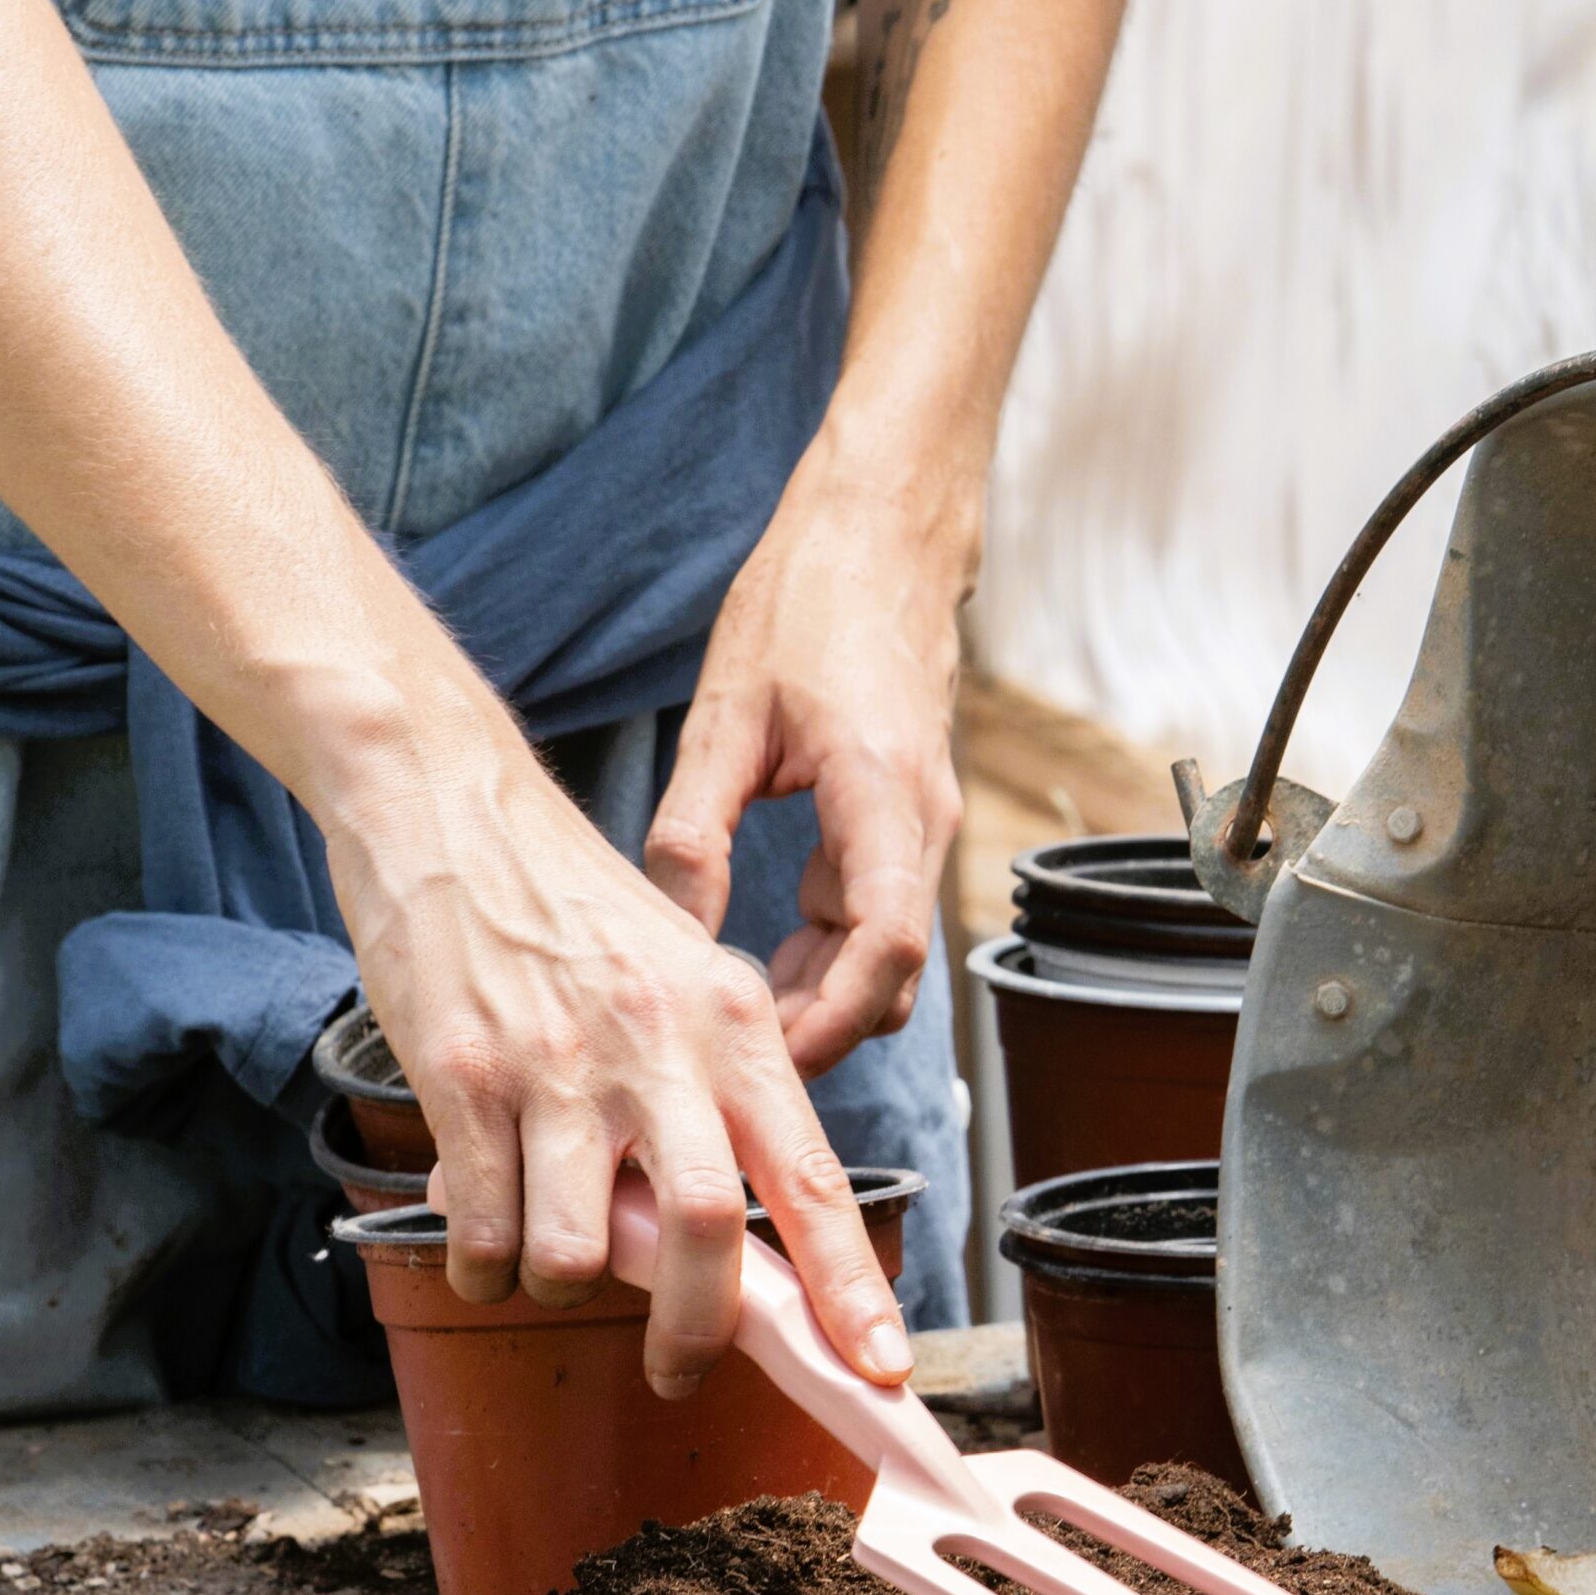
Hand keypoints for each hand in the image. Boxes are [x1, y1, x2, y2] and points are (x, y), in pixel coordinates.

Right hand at [320, 686, 910, 1397]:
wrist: (450, 808)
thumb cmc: (574, 910)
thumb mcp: (686, 980)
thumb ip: (718, 1097)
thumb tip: (731, 1239)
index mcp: (736, 1025)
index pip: (812, 1179)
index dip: (849, 1288)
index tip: (877, 1368)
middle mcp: (662, 1046)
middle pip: (708, 1232)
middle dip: (698, 1332)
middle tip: (678, 1374)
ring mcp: (560, 1065)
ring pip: (579, 1251)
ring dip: (561, 1284)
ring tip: (546, 1255)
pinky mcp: (466, 1078)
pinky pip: (485, 1229)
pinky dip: (484, 1267)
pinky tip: (483, 1247)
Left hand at [645, 452, 967, 1076]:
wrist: (885, 531)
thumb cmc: (810, 599)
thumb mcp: (727, 714)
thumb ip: (697, 830)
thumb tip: (673, 933)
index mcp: (883, 796)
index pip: (885, 948)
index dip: (832, 1020)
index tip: (767, 1059)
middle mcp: (922, 823)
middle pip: (892, 974)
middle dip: (821, 1029)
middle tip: (730, 1063)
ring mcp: (921, 826)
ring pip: (885, 954)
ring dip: (821, 995)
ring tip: (731, 1019)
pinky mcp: (904, 822)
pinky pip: (873, 915)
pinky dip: (825, 954)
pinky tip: (755, 957)